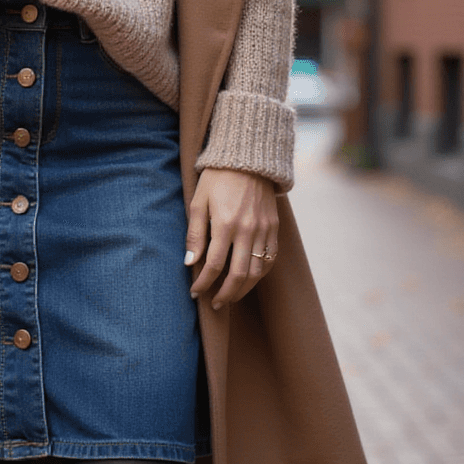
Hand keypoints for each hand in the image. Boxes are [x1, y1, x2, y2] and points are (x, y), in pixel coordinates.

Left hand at [184, 168, 278, 310]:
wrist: (248, 158)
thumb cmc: (217, 178)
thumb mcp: (198, 202)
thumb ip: (195, 234)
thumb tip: (189, 263)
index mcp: (225, 223)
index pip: (213, 265)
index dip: (203, 283)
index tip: (195, 292)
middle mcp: (247, 230)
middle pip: (238, 275)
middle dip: (225, 294)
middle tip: (215, 304)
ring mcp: (264, 230)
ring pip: (257, 271)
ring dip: (243, 289)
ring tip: (230, 297)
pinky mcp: (274, 227)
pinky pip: (270, 259)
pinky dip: (260, 274)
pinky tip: (249, 280)